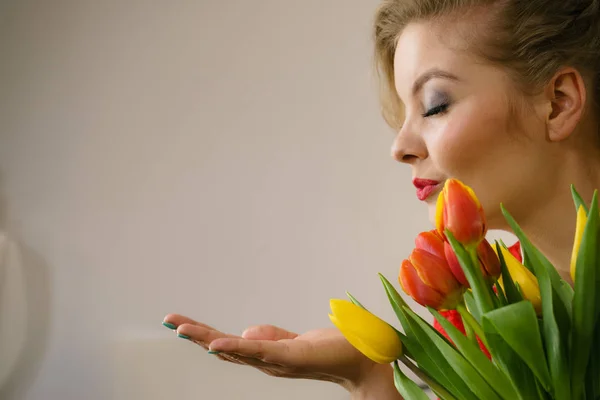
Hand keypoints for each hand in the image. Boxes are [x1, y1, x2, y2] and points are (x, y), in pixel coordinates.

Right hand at [162, 314, 388, 390]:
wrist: (362, 358)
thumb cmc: (331, 349)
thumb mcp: (294, 341)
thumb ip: (272, 337)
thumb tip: (247, 332)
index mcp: (265, 356)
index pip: (229, 343)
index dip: (204, 334)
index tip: (179, 322)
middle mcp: (266, 362)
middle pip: (224, 348)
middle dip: (196, 335)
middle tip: (169, 321)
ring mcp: (276, 361)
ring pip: (235, 349)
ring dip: (206, 339)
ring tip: (181, 329)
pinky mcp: (290, 356)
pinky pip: (259, 351)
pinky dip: (236, 347)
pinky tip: (216, 344)